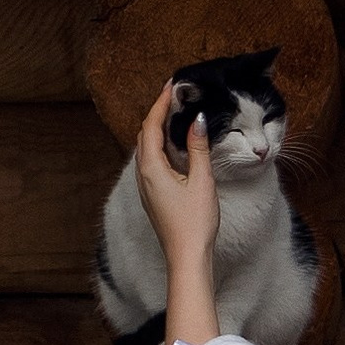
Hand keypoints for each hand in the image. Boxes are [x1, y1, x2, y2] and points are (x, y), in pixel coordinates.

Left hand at [134, 81, 221, 262]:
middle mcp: (143, 176)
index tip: (171, 86)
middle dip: (157, 113)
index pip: (150, 126)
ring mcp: (146, 187)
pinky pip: (152, 162)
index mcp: (150, 168)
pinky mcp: (154, 196)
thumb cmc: (194, 223)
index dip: (159, 103)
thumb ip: (197, 148)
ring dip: (158, 130)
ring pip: (147, 149)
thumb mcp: (201, 181)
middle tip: (175, 97)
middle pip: (144, 135)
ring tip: (175, 115)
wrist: (186, 257)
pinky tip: (175, 145)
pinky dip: (161, 146)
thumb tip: (197, 121)